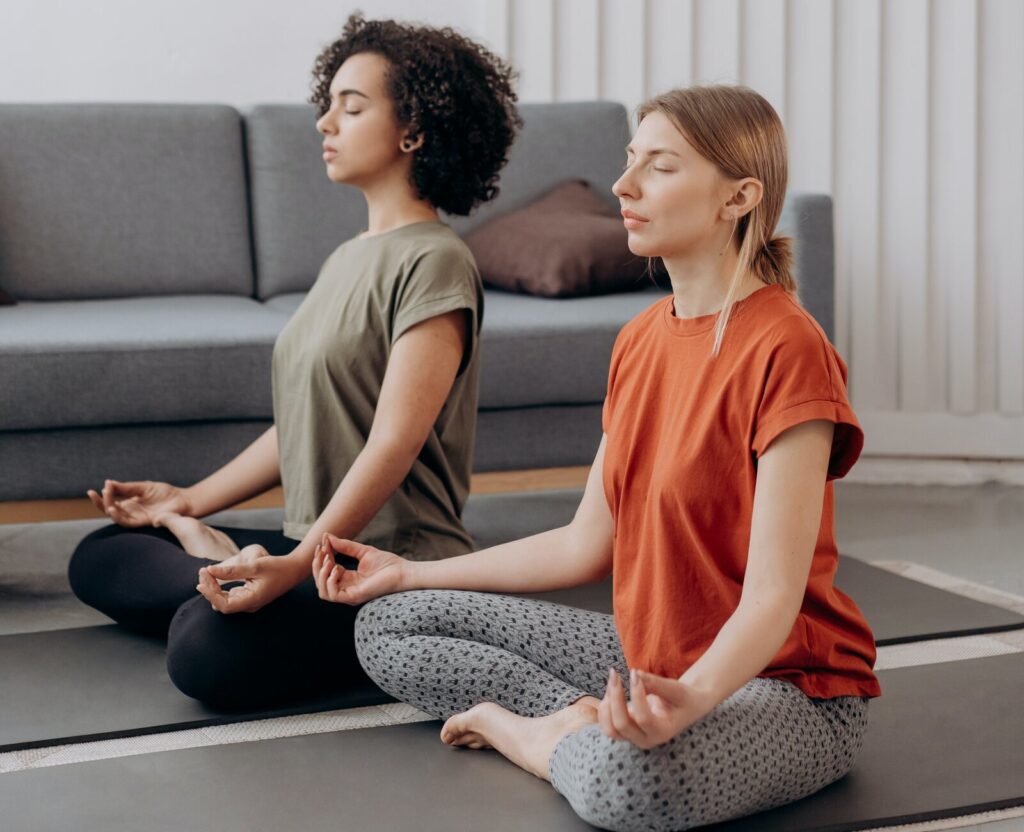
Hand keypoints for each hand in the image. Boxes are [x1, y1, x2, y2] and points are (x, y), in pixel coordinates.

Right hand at [87, 479, 192, 526]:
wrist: (183, 500)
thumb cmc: (165, 493)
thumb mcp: (143, 487)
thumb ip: (126, 487)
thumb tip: (108, 483)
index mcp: (129, 503)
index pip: (111, 501)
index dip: (102, 496)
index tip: (95, 488)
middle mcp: (130, 512)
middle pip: (110, 510)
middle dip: (100, 503)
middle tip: (94, 493)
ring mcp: (136, 518)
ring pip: (116, 517)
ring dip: (109, 510)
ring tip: (105, 503)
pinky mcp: (143, 523)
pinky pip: (127, 522)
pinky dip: (118, 517)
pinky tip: (112, 509)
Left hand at [195, 544, 302, 613]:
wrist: (293, 570)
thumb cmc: (277, 567)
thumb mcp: (255, 566)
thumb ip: (232, 570)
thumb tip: (210, 570)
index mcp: (252, 601)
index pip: (223, 605)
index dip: (210, 593)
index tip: (203, 578)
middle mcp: (249, 605)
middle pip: (221, 604)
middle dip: (209, 589)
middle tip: (203, 571)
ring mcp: (248, 603)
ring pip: (224, 601)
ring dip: (213, 588)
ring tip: (206, 573)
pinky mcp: (248, 597)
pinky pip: (229, 597)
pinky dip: (220, 588)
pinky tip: (215, 577)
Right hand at [312, 533, 408, 604]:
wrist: (403, 572)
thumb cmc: (387, 563)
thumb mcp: (363, 551)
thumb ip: (345, 546)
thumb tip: (327, 536)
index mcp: (348, 580)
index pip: (326, 572)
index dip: (322, 558)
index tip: (323, 543)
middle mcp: (347, 589)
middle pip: (321, 582)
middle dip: (317, 565)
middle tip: (322, 550)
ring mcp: (350, 595)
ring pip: (323, 591)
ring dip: (321, 574)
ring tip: (328, 560)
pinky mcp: (354, 597)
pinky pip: (333, 595)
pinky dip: (330, 581)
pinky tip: (336, 568)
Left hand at [597, 668, 717, 749]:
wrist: (684, 708)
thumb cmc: (683, 698)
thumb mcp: (677, 690)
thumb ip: (657, 684)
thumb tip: (635, 674)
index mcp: (663, 732)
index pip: (643, 718)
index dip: (636, 694)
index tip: (634, 673)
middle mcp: (646, 739)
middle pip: (621, 725)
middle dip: (615, 697)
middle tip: (615, 674)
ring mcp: (633, 737)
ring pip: (609, 728)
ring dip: (607, 703)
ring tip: (613, 681)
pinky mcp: (624, 731)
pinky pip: (606, 724)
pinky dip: (605, 706)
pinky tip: (611, 689)